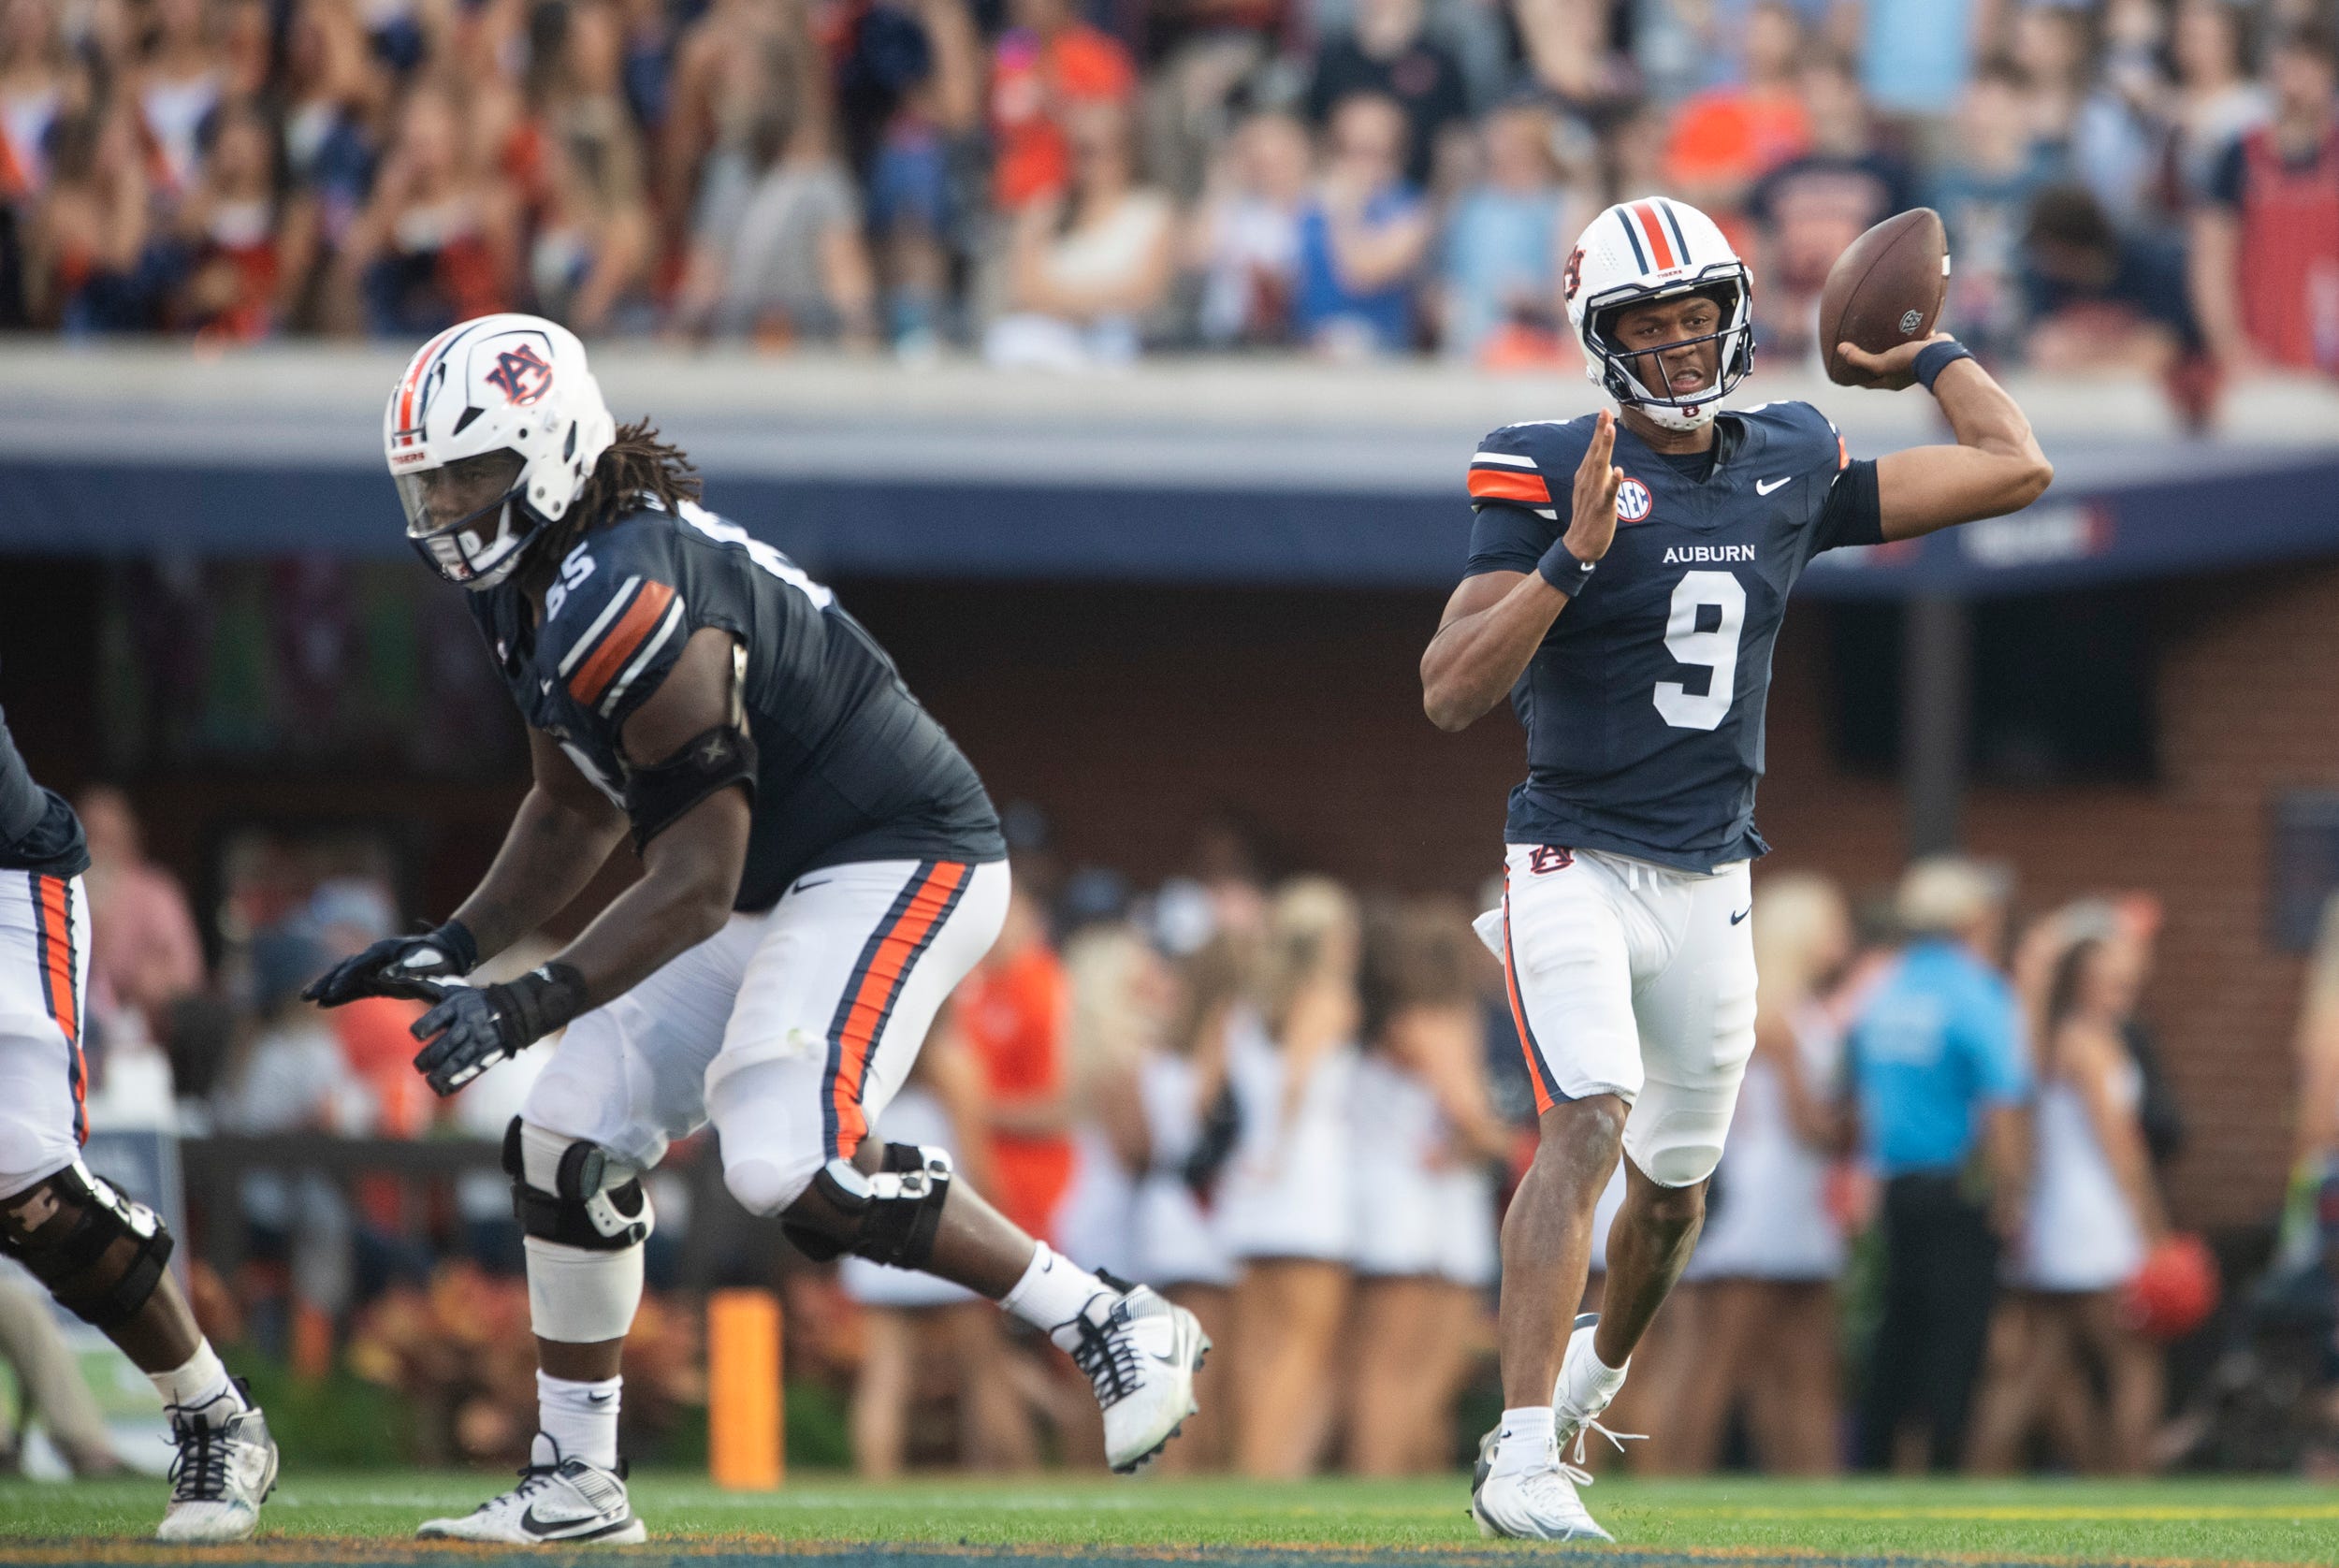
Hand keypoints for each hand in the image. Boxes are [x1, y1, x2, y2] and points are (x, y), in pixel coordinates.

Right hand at [303, 923, 475, 1007]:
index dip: (344, 977)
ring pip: (345, 978)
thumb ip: (405, 968)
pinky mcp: (378, 981)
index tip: (331, 991)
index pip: (358, 964)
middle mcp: (374, 957)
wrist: (448, 954)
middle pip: (344, 969)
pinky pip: (355, 989)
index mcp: (383, 950)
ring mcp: (374, 969)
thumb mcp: (424, 962)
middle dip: (325, 981)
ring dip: (327, 988)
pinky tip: (324, 1005)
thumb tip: (383, 975)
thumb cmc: (437, 956)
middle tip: (306, 996)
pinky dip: (340, 996)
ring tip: (307, 999)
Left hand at [409, 963, 586, 1095]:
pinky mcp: (488, 1055)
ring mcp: (480, 1040)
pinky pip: (470, 1072)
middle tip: (419, 1065)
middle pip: (445, 1044)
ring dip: (440, 1074)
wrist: (514, 1010)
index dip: (422, 1029)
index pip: (435, 1019)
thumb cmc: (474, 1001)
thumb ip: (425, 985)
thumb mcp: (453, 990)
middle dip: (428, 1058)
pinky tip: (443, 1089)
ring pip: (457, 1061)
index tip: (418, 1035)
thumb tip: (388, 975)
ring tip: (430, 1080)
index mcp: (458, 1006)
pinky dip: (456, 1082)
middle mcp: (469, 1023)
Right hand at [1562, 408, 1623, 562]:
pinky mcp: (1601, 507)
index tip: (1604, 412)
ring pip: (1600, 467)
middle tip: (1605, 412)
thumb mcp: (1589, 491)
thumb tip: (1606, 461)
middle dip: (1600, 431)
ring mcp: (1594, 493)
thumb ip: (1596, 475)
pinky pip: (1608, 493)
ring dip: (1605, 448)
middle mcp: (1587, 481)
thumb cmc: (1587, 517)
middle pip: (1594, 452)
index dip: (1599, 430)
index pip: (1593, 449)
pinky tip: (1618, 471)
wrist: (1579, 545)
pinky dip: (1613, 482)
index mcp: (1585, 476)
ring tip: (1610, 430)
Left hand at [1835, 332, 1951, 390]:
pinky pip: (1913, 336)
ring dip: (1889, 343)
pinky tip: (1899, 317)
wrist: (1941, 355)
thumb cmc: (1910, 362)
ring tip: (1878, 331)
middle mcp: (1902, 372)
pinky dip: (1907, 329)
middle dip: (1871, 358)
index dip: (1854, 376)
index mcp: (1891, 381)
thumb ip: (1860, 358)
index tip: (1842, 369)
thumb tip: (1840, 349)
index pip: (1867, 381)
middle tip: (1858, 347)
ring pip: (1898, 350)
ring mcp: (1915, 359)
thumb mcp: (1881, 362)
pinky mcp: (1925, 346)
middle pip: (1882, 366)